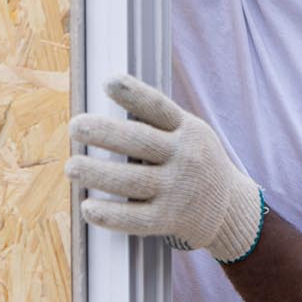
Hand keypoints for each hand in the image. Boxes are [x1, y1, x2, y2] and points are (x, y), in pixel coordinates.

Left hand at [66, 74, 265, 261]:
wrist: (230, 208)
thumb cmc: (195, 162)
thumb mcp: (190, 133)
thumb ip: (157, 123)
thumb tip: (105, 111)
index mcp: (187, 130)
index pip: (159, 108)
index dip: (134, 94)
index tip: (108, 82)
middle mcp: (184, 157)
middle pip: (140, 142)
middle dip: (104, 133)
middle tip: (75, 126)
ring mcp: (177, 190)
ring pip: (132, 180)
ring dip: (98, 173)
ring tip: (71, 167)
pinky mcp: (170, 219)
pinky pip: (136, 218)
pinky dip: (110, 215)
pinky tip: (88, 208)